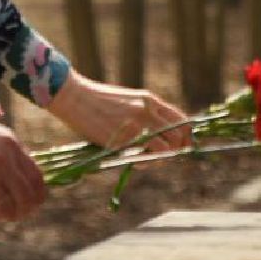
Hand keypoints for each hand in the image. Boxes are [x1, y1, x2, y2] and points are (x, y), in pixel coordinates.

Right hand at [0, 109, 46, 225]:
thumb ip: (10, 154)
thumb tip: (28, 179)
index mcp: (10, 145)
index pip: (37, 180)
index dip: (36, 197)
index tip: (29, 204)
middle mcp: (0, 161)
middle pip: (26, 200)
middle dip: (20, 211)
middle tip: (10, 213)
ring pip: (6, 212)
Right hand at [47, 72, 190, 153]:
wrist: (74, 97)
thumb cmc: (96, 99)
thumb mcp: (127, 100)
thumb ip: (145, 113)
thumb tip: (159, 134)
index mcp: (149, 100)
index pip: (181, 119)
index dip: (186, 136)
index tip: (182, 146)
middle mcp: (148, 111)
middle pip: (179, 136)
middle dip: (176, 150)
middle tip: (164, 157)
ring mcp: (137, 125)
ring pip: (167, 148)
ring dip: (162, 158)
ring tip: (148, 160)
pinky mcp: (124, 138)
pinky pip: (146, 156)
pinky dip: (146, 163)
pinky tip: (136, 162)